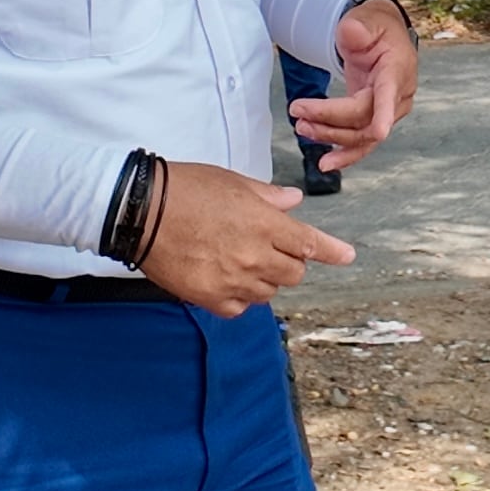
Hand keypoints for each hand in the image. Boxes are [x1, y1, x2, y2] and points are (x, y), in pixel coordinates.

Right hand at [141, 160, 354, 316]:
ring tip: (241, 259)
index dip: (333, 251)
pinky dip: (240, 297)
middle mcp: (254, 256)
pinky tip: (227, 279)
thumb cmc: (186, 189)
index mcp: (264, 224)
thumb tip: (293, 202)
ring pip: (268, 292)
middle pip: (293, 274)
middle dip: (290, 261)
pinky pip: (240, 307)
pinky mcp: (209, 298)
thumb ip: (267, 197)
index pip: (310, 244)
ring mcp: (232, 280)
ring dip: (264, 279)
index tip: (347, 256)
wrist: (142, 212)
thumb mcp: (232, 182)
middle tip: (271, 247)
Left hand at [291, 0, 419, 170]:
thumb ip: (358, 27)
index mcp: (397, 70)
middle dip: (331, 120)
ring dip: (331, 136)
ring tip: (302, 128)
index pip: (389, 94)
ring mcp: (388, 111)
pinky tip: (326, 163)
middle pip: (366, 118)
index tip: (379, 132)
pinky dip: (345, 155)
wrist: (380, 35)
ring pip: (362, 135)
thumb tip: (351, 33)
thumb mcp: (366, 18)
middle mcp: (398, 96)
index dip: (384, 114)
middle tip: (299, 112)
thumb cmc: (375, 26)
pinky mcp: (375, 118)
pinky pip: (362, 142)